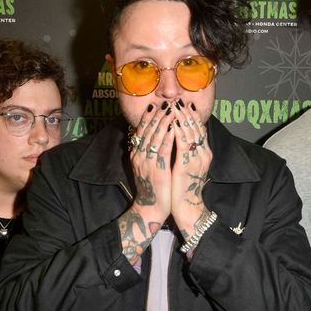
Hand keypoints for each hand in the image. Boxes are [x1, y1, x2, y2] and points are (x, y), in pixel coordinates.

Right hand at [118, 101, 174, 263]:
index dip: (148, 117)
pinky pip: (162, 149)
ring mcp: (147, 162)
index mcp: (136, 155)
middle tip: (164, 101)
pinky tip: (174, 126)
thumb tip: (151, 138)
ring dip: (163, 121)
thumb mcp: (146, 167)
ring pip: (155, 136)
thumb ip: (146, 153)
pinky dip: (168, 136)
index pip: (141, 131)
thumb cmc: (152, 189)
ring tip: (171, 108)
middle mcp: (139, 156)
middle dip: (156, 114)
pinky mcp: (157, 169)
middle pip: (147, 130)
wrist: (150, 209)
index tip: (154, 104)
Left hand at [170, 99, 211, 238]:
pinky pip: (183, 144)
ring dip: (182, 117)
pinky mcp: (187, 165)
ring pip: (190, 133)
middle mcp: (203, 154)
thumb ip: (186, 152)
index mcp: (204, 154)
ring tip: (175, 105)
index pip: (199, 130)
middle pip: (196, 128)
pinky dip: (179, 131)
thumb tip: (179, 138)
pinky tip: (174, 122)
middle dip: (186, 113)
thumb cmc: (183, 188)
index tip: (185, 104)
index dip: (192, 116)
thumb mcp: (187, 166)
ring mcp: (197, 159)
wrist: (186, 207)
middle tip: (179, 99)